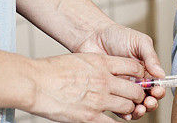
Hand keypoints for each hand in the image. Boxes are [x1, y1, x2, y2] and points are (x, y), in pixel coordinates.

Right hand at [27, 52, 146, 122]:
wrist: (36, 83)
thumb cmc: (53, 70)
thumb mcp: (80, 59)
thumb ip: (97, 65)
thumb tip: (108, 70)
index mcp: (102, 63)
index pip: (134, 67)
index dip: (141, 74)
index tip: (140, 78)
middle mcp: (104, 80)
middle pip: (136, 89)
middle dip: (139, 94)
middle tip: (136, 97)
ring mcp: (99, 100)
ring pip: (128, 106)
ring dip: (128, 108)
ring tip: (125, 108)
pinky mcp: (90, 117)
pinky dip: (116, 121)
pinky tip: (114, 119)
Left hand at [75, 23, 166, 119]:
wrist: (93, 36)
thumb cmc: (116, 35)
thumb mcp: (139, 42)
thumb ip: (151, 56)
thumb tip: (161, 74)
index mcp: (145, 70)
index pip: (156, 85)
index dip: (159, 91)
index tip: (157, 91)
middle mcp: (135, 81)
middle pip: (148, 98)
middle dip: (151, 103)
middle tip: (148, 102)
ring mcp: (122, 88)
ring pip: (134, 105)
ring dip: (140, 111)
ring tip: (138, 109)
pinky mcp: (109, 93)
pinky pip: (118, 107)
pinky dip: (124, 113)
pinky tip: (126, 112)